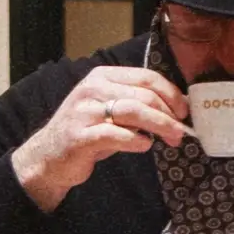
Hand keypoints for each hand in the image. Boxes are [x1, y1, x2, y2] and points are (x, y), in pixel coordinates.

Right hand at [11, 66, 188, 212]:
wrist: (49, 157)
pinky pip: (116, 134)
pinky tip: (145, 146)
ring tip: (173, 139)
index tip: (184, 111)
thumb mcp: (110, 111)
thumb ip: (137, 105)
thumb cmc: (88, 133)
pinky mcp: (80, 136)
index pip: (146, 77)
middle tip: (181, 132)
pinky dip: (136, 141)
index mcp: (103, 77)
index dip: (171, 94)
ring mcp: (84, 111)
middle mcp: (92, 89)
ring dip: (159, 126)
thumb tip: (176, 111)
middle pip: (144, 95)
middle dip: (169, 114)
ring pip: (133, 111)